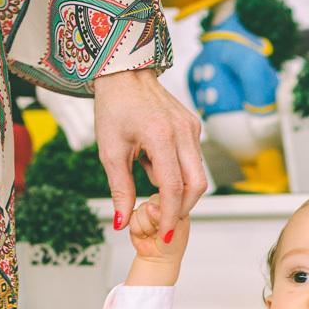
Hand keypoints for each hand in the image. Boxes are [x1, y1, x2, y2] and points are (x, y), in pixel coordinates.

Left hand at [94, 69, 206, 238]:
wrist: (124, 74)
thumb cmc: (114, 108)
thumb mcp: (110, 151)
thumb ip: (120, 189)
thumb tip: (122, 221)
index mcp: (161, 136)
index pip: (173, 186)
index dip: (170, 214)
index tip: (165, 234)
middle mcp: (183, 132)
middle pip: (197, 185)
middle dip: (182, 207)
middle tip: (162, 217)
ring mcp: (192, 128)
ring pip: (198, 174)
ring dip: (178, 188)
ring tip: (148, 176)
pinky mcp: (194, 127)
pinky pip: (193, 160)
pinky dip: (178, 171)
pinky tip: (155, 161)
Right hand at [124, 195, 190, 286]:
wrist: (158, 258)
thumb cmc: (172, 245)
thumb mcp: (174, 230)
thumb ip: (164, 217)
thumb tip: (150, 207)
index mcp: (177, 205)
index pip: (169, 198)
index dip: (166, 214)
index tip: (170, 227)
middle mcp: (162, 205)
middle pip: (153, 202)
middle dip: (155, 221)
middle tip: (160, 231)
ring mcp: (148, 210)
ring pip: (142, 209)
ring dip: (147, 227)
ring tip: (153, 234)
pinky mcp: (135, 216)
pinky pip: (131, 216)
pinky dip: (138, 229)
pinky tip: (144, 235)